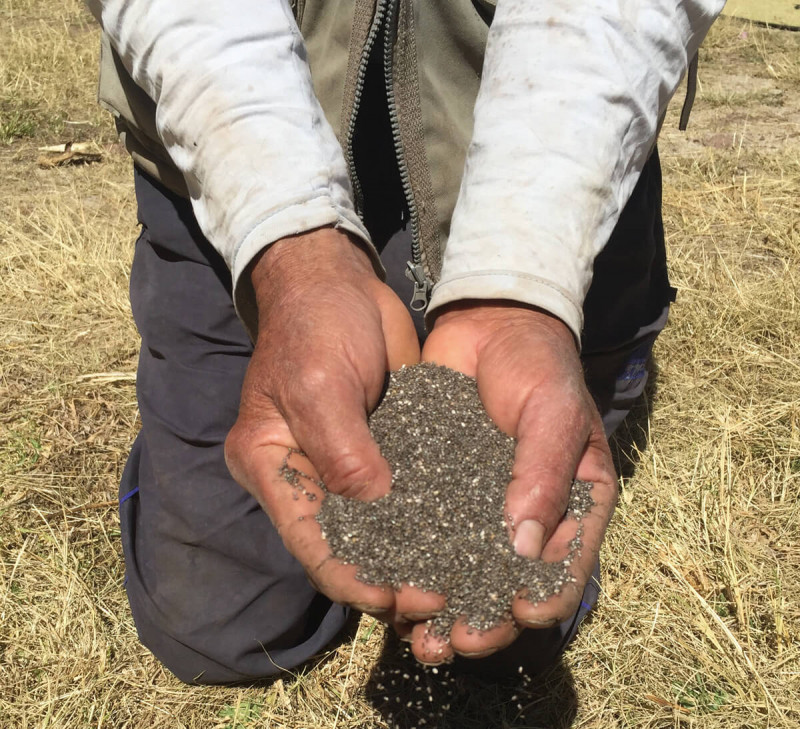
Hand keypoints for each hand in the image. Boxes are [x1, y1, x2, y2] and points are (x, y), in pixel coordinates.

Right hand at [224, 228, 443, 637]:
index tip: (394, 599)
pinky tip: (462, 540)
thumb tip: (382, 515)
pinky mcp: (379, 450)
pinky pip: (403, 495)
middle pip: (344, 546)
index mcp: (270, 467)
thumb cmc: (314, 324)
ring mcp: (343, 465)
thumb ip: (343, 454)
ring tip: (456, 583)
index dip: (349, 576)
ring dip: (411, 558)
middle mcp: (304, 476)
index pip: (308, 539)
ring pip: (378, 529)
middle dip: (387, 576)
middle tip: (437, 598)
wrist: (336, 282)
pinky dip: (427, 521)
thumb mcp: (320, 385)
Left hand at [413, 301, 617, 663]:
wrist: (489, 323)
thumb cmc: (538, 365)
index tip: (517, 615)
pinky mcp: (437, 489)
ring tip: (415, 635)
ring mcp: (478, 506)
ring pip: (462, 572)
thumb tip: (526, 548)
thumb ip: (544, 475)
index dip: (544, 598)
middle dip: (483, 619)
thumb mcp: (554, 413)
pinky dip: (411, 564)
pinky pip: (425, 535)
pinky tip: (388, 584)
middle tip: (452, 642)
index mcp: (571, 504)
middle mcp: (525, 515)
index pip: (565, 567)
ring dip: (442, 606)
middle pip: (507, 585)